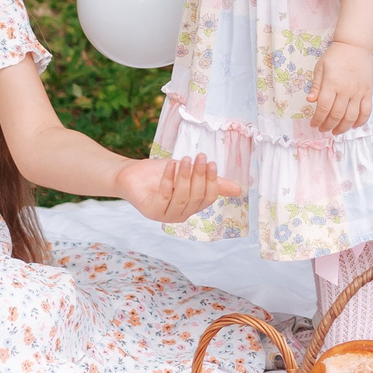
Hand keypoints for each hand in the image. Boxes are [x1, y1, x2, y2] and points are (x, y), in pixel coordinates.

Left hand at [116, 154, 239, 223]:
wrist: (133, 174)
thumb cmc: (162, 174)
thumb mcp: (189, 174)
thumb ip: (213, 183)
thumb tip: (239, 190)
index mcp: (191, 207)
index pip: (208, 198)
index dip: (212, 182)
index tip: (211, 163)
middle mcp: (180, 215)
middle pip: (196, 197)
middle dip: (199, 176)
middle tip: (199, 157)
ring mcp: (165, 215)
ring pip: (182, 197)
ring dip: (185, 176)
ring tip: (184, 159)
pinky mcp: (151, 210)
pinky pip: (165, 195)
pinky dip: (169, 179)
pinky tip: (170, 165)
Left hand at [307, 40, 372, 134]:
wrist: (356, 46)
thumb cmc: (335, 56)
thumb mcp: (321, 67)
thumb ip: (316, 85)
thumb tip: (310, 101)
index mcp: (332, 83)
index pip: (324, 107)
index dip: (318, 119)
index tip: (314, 124)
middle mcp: (346, 90)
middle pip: (336, 115)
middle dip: (328, 125)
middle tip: (323, 129)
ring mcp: (358, 92)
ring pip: (351, 116)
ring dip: (343, 127)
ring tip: (336, 132)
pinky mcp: (368, 92)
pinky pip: (366, 111)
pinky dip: (361, 121)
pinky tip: (354, 126)